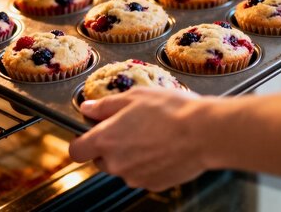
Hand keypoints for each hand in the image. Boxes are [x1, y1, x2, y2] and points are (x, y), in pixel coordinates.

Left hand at [69, 87, 208, 191]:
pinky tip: (165, 147)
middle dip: (110, 146)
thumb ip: (106, 105)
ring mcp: (134, 177)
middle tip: (131, 127)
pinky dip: (149, 163)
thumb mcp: (134, 96)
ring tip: (154, 135)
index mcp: (105, 140)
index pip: (76, 150)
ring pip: (123, 167)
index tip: (91, 131)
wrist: (204, 133)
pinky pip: (143, 174)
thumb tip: (88, 108)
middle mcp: (116, 163)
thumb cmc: (171, 111)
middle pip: (101, 159)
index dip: (82, 140)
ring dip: (131, 155)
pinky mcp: (153, 184)